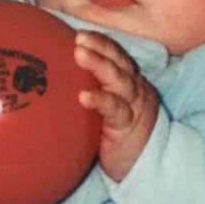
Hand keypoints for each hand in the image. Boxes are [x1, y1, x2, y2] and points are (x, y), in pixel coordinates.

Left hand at [74, 31, 159, 182]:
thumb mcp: (107, 115)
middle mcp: (135, 90)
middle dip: (100, 46)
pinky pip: (115, 109)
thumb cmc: (120, 142)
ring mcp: (135, 106)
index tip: (81, 34)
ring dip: (100, 64)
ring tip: (79, 54)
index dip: (102, 43)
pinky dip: (100, 100)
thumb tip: (56, 89)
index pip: (117, 57)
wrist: (148, 169)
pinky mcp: (129, 126)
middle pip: (119, 61)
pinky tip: (83, 97)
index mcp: (130, 84)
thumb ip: (93, 97)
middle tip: (79, 38)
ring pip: (119, 79)